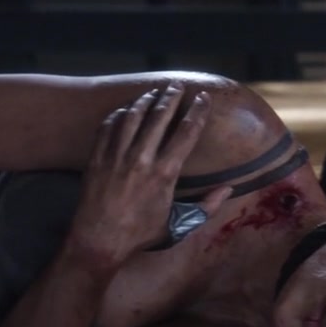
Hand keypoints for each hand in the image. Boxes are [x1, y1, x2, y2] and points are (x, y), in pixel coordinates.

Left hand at [67, 83, 230, 271]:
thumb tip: (228, 190)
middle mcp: (141, 160)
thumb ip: (206, 207)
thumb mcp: (179, 226)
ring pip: (132, 118)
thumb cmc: (140, 235)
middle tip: (177, 85)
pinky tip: (125, 111)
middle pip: (159, 117)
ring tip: (153, 92)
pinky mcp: (96, 160)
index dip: (198, 112)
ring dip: (144, 101)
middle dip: (171, 97)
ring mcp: (116, 158)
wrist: (99, 241)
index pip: (187, 133)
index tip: (203, 98)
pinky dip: (118, 115)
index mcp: (165, 174)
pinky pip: (108, 128)